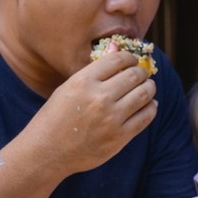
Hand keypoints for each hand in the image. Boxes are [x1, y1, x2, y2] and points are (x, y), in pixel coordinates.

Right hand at [23, 47, 156, 175]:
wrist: (46, 151)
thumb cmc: (55, 116)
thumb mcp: (69, 88)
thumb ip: (95, 69)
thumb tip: (117, 45)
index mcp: (83, 81)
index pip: (118, 59)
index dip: (130, 58)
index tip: (132, 61)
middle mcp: (99, 98)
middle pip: (134, 75)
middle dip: (142, 72)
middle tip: (142, 75)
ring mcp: (111, 118)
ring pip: (144, 94)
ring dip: (150, 88)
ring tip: (148, 87)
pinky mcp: (119, 137)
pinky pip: (146, 117)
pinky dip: (151, 107)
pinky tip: (149, 105)